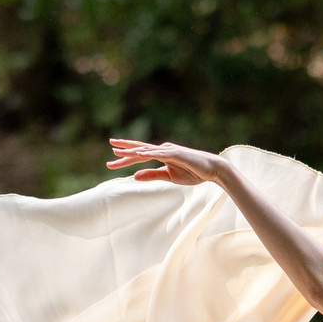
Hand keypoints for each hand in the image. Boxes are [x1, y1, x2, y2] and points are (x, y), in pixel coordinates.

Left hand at [106, 138, 226, 185]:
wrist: (212, 170)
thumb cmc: (193, 172)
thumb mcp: (169, 176)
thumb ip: (152, 175)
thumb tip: (134, 176)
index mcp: (161, 155)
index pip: (139, 155)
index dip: (125, 158)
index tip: (111, 161)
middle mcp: (163, 150)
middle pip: (140, 149)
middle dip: (124, 149)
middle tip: (110, 145)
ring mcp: (169, 151)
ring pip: (147, 150)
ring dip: (132, 151)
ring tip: (118, 151)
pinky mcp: (176, 154)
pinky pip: (160, 154)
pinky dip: (149, 153)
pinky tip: (139, 154)